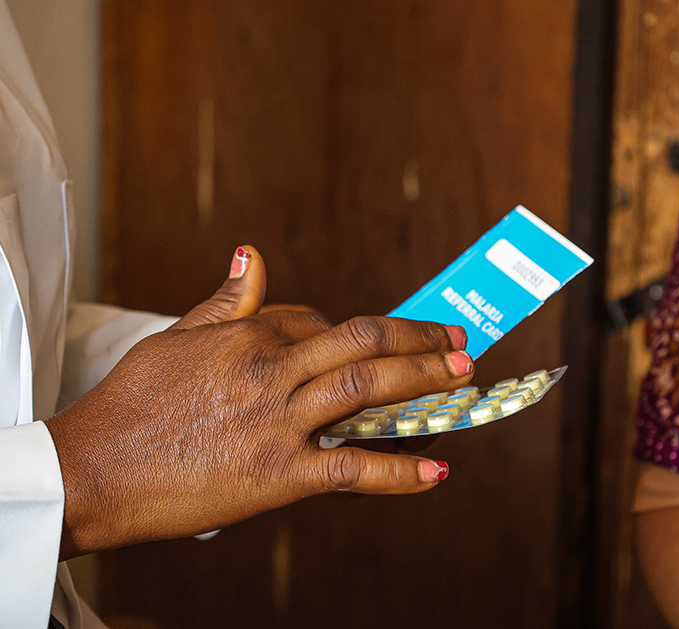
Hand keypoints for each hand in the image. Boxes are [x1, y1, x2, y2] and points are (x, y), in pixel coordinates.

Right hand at [46, 246, 472, 559]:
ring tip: (462, 378)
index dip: (351, 333)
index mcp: (248, 334)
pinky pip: (352, 469)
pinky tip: (437, 470)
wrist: (92, 472)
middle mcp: (272, 370)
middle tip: (457, 341)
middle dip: (418, 339)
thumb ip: (226, 301)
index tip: (371, 345)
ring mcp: (279, 423)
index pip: (319, 320)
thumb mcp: (175, 337)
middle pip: (364, 343)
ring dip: (424, 381)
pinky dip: (399, 472)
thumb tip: (252, 253)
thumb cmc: (131, 403)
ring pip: (368, 391)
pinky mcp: (280, 476)